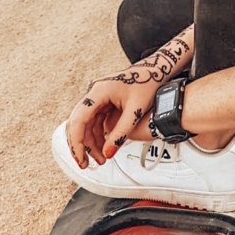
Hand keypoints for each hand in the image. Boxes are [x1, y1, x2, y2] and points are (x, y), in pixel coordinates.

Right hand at [66, 27, 193, 166]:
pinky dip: (97, 136)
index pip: (79, 120)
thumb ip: (121, 133)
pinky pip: (95, 122)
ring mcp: (98, 98)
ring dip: (90, 143)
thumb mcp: (136, 110)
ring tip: (101, 159)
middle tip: (86, 164)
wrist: (157, 70)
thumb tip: (108, 153)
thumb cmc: (149, 82)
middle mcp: (95, 93)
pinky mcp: (104, 103)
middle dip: (82, 145)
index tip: (81, 158)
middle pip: (78, 123)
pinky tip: (104, 148)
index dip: (77, 142)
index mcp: (99, 91)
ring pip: (86, 125)